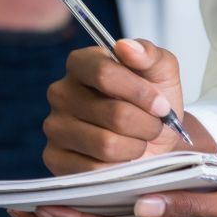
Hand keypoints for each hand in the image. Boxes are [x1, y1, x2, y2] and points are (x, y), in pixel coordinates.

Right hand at [45, 39, 201, 174]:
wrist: (155, 143)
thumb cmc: (153, 105)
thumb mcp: (162, 74)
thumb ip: (149, 54)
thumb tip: (125, 46)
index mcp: (81, 63)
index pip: (104, 72)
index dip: (140, 93)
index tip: (162, 106)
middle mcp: (60, 92)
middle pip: (113, 113)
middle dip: (145, 125)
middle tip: (153, 127)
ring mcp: (54, 126)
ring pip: (106, 144)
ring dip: (135, 148)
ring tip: (139, 142)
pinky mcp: (54, 158)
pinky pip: (93, 170)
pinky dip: (118, 169)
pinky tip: (121, 160)